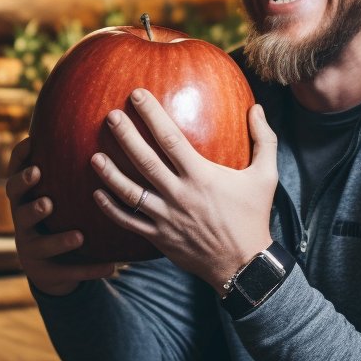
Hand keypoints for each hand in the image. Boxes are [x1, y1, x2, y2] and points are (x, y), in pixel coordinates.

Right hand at [5, 137, 117, 295]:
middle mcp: (23, 220)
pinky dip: (90, 269)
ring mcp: (32, 248)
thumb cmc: (61, 214)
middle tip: (44, 184)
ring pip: (41, 243)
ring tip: (78, 235)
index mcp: (25, 198)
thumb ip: (66, 164)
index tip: (32, 143)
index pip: (14, 175)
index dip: (19, 160)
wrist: (52, 266)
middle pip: (18, 206)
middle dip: (28, 194)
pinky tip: (112, 267)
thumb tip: (98, 118)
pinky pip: (70, 272)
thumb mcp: (58, 190)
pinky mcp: (47, 273)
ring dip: (59, 239)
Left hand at [90, 89, 277, 291]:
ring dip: (110, 173)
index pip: (170, 139)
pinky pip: (129, 221)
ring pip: (130, 192)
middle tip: (110, 116)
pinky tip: (97, 194)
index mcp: (202, 176)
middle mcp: (180, 194)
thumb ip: (264, 140)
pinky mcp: (159, 237)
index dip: (152, 115)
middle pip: (144, 161)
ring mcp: (166, 218)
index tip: (137, 95)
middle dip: (125, 136)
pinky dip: (110, 208)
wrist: (244, 265)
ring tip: (94, 155)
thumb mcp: (266, 176)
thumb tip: (258, 107)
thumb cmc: (253, 216)